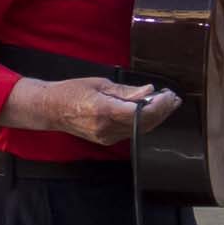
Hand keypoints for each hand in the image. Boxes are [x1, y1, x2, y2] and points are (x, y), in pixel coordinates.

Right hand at [6, 75, 180, 144]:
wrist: (49, 109)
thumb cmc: (72, 91)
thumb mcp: (100, 84)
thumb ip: (126, 91)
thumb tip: (149, 91)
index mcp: (104, 111)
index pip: (141, 113)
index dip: (160, 105)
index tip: (170, 95)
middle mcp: (106, 127)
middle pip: (144, 123)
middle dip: (163, 111)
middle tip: (174, 99)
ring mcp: (106, 136)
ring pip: (140, 129)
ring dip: (156, 117)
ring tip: (168, 104)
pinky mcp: (106, 140)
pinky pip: (131, 132)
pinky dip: (144, 122)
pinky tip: (151, 111)